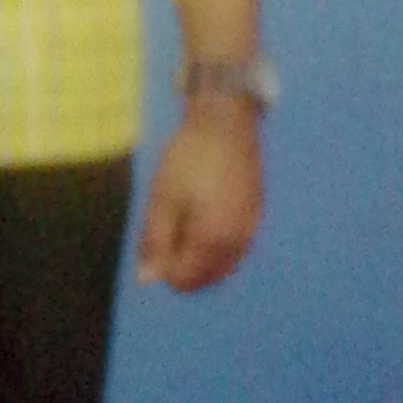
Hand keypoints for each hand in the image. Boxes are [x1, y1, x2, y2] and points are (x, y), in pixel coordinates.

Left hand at [135, 99, 263, 293]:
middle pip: (205, 278)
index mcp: (214, 240)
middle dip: (182, 263)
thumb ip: (154, 242)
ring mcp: (251, 229)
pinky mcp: (255, 216)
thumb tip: (147, 280)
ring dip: (199, 255)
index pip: (185, 280)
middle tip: (167, 228)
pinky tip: (201, 216)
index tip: (155, 235)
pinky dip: (215, 244)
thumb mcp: (162, 200)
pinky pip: (234, 247)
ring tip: (182, 220)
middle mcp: (239, 242)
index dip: (163, 266)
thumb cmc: (188, 159)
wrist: (226, 122)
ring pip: (222, 265)